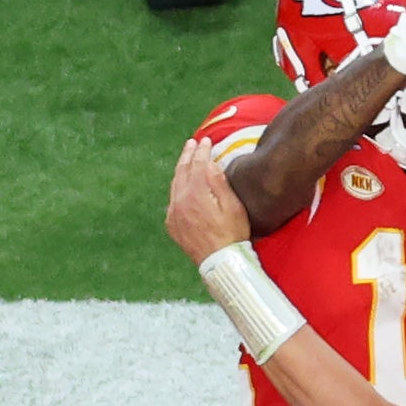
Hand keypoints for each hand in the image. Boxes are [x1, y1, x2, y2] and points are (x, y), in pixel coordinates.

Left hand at [165, 138, 252, 261]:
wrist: (220, 263)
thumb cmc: (232, 235)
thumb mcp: (233, 206)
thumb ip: (218, 182)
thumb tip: (209, 163)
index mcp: (195, 194)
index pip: (197, 164)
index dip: (202, 151)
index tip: (206, 141)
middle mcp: (179, 202)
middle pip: (181, 171)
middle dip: (187, 155)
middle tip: (192, 143)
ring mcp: (173, 215)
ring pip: (174, 185)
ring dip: (180, 170)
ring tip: (186, 159)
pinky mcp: (172, 225)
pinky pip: (172, 200)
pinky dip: (177, 188)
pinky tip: (182, 185)